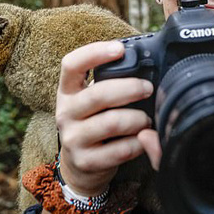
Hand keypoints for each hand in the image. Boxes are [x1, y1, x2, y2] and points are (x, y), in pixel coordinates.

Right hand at [56, 40, 153, 196]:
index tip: (120, 49)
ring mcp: (73, 139)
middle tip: (148, 88)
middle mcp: (65, 113)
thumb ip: (110, 83)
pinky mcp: (86, 161)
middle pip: (98, 94)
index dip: (95, 53)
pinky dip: (139, 143)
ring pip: (111, 122)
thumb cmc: (94, 121)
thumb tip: (147, 66)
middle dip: (129, 88)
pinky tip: (144, 138)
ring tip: (147, 118)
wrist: (80, 164)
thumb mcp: (93, 100)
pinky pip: (120, 150)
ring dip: (137, 118)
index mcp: (68, 91)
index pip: (71, 64)